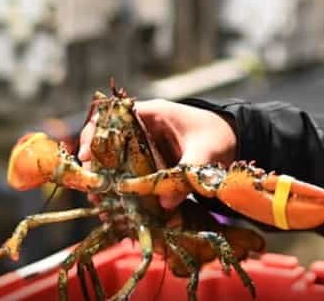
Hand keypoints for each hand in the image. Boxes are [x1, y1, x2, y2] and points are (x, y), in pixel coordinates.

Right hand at [78, 99, 237, 208]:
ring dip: (106, 182)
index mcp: (153, 114)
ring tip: (100, 204)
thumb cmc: (220, 136)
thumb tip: (165, 203)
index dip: (94, 134)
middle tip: (92, 190)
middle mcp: (143, 129)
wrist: (237, 140)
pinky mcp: (151, 166)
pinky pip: (130, 177)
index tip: (87, 157)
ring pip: (115, 162)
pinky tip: (117, 210)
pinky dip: (123, 191)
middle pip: (106, 143)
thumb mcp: (207, 152)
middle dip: (96, 166)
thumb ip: (187, 173)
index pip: (112, 116)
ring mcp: (145, 148)